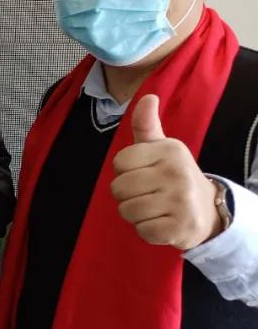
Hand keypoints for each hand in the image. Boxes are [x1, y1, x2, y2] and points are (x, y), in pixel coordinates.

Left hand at [111, 94, 222, 250]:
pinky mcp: (180, 228)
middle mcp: (177, 173)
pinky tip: (161, 223)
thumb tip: (147, 97)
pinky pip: (142, 231)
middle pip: (118, 188)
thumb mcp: (161, 148)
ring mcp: (181, 202)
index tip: (142, 173)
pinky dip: (146, 231)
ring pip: (127, 211)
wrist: (208, 209)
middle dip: (126, 195)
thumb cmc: (173, 175)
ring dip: (134, 214)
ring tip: (154, 208)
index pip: (119, 162)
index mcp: (169, 150)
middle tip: (147, 194)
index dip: (124, 171)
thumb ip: (146, 125)